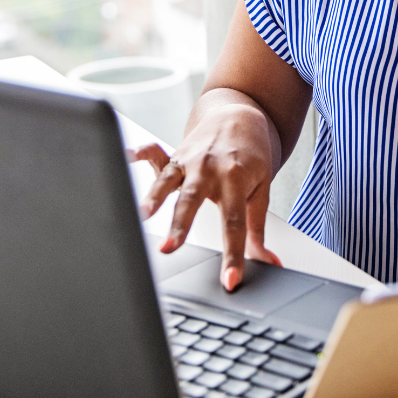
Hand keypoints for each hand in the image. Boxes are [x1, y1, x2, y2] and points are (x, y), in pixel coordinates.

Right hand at [125, 99, 281, 291]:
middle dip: (181, 226)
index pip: (234, 225)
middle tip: (169, 249)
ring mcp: (189, 161)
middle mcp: (210, 169)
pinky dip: (139, 154)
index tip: (229, 281)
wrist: (241, 116)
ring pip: (169, 181)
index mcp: (236, 180)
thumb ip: (257, 228)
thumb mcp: (261, 190)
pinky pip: (154, 153)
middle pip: (194, 201)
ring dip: (154, 198)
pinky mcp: (174, 156)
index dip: (232, 255)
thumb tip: (271, 262)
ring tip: (141, 216)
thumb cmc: (251, 156)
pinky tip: (126, 156)